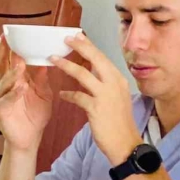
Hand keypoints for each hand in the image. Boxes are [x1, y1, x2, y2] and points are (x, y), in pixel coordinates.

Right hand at [0, 37, 52, 153]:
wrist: (30, 138)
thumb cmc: (34, 115)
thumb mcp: (42, 93)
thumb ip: (41, 78)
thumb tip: (44, 60)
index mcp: (14, 79)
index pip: (9, 59)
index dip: (8, 47)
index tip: (10, 34)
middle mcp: (5, 86)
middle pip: (0, 65)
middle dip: (2, 52)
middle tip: (6, 40)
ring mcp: (1, 97)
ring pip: (4, 81)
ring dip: (12, 72)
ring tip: (19, 63)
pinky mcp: (2, 110)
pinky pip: (7, 99)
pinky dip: (14, 92)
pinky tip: (21, 87)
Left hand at [50, 33, 142, 165]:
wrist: (126, 144)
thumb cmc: (119, 121)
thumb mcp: (117, 97)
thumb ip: (105, 82)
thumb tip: (93, 70)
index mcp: (118, 79)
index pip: (102, 57)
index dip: (89, 46)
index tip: (78, 36)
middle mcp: (114, 84)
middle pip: (95, 59)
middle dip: (79, 47)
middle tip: (65, 38)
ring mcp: (105, 96)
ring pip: (83, 74)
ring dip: (66, 65)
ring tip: (53, 59)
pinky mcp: (96, 109)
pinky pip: (77, 96)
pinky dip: (67, 94)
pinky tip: (61, 94)